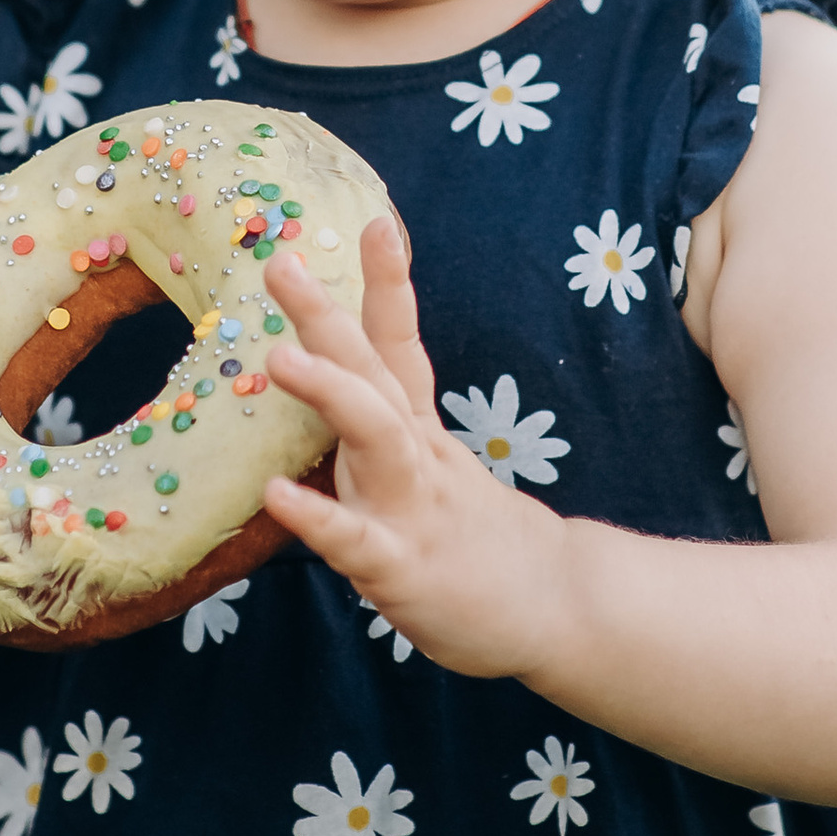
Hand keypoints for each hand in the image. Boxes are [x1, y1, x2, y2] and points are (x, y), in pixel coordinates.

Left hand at [259, 219, 569, 679]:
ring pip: (375, 440)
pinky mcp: (404, 569)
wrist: (559, 613)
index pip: (399, 350)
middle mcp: (415, 458)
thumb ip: (395, 434)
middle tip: (280, 263)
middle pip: (374, 374)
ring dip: (330, 392)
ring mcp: (412, 510)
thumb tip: (348, 389)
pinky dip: (318, 517)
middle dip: (327, 316)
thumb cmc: (484, 544)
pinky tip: (277, 494)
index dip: (386, 287)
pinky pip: (355, 541)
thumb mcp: (439, 476)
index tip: (375, 223)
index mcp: (420, 436)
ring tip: (280, 355)